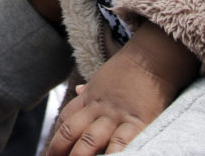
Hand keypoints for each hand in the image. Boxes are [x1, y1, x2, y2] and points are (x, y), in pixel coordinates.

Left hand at [46, 22, 198, 154]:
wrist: (152, 58)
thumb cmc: (130, 68)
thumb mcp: (104, 76)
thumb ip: (91, 88)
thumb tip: (79, 90)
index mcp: (90, 98)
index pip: (66, 120)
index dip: (57, 138)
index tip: (52, 151)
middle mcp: (98, 109)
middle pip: (71, 133)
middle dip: (59, 150)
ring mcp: (116, 117)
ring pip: (89, 141)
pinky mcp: (138, 123)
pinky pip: (121, 143)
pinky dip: (114, 155)